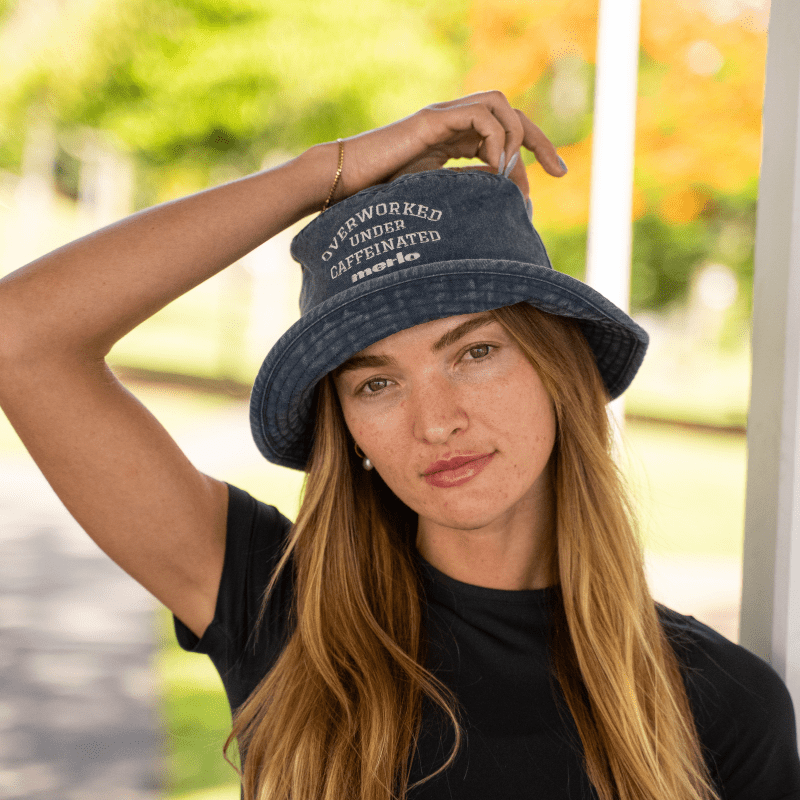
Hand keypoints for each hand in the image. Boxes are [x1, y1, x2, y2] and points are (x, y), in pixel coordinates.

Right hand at [333, 90, 565, 203]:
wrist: (342, 182)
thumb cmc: (379, 196)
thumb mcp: (433, 197)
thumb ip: (463, 195)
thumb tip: (500, 209)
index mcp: (452, 139)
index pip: (504, 134)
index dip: (532, 153)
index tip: (553, 178)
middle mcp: (451, 122)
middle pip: (509, 114)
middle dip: (539, 142)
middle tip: (558, 173)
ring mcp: (441, 117)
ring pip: (499, 104)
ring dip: (516, 138)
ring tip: (507, 175)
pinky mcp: (432, 120)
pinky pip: (480, 115)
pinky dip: (496, 140)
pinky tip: (492, 168)